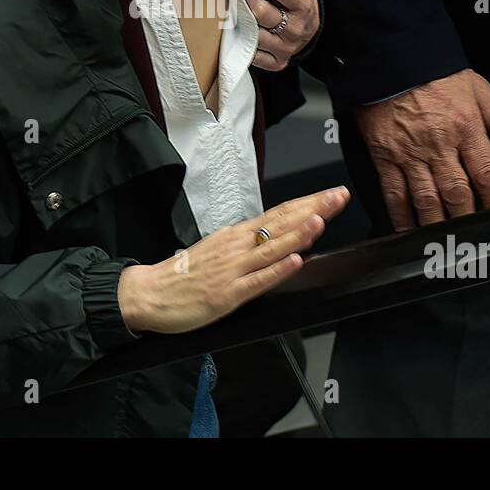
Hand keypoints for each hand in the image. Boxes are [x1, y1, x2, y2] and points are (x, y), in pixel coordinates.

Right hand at [117, 186, 349, 332]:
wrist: (150, 292)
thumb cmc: (183, 273)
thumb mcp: (218, 249)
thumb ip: (247, 243)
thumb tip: (277, 235)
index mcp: (236, 235)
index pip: (279, 214)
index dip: (308, 203)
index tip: (331, 194)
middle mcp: (237, 247)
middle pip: (281, 223)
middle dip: (313, 209)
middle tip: (339, 196)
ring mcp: (234, 270)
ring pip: (272, 248)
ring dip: (298, 233)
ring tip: (320, 219)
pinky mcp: (228, 295)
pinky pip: (257, 280)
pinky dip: (277, 269)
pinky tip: (294, 260)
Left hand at [244, 0, 319, 71]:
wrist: (307, 27)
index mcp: (303, 3)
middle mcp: (297, 28)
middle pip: (260, 12)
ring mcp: (286, 47)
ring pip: (253, 34)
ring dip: (241, 18)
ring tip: (241, 8)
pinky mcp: (277, 62)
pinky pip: (253, 55)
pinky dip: (244, 41)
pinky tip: (243, 29)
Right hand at [355, 68, 489, 230]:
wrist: (390, 59)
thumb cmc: (433, 73)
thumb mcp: (478, 88)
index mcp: (465, 127)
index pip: (487, 173)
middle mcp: (438, 143)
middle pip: (457, 192)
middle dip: (467, 220)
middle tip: (473, 241)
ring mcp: (409, 152)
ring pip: (426, 198)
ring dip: (436, 225)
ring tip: (444, 243)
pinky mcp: (384, 155)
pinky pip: (393, 191)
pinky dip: (400, 215)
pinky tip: (407, 230)